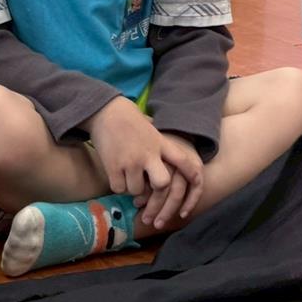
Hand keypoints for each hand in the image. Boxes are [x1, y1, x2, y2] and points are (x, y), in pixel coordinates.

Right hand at [84, 98, 202, 223]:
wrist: (104, 110)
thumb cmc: (128, 118)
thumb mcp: (150, 126)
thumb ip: (160, 141)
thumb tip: (170, 153)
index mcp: (159, 142)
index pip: (183, 160)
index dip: (192, 174)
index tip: (196, 183)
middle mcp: (147, 154)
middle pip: (162, 184)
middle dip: (157, 190)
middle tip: (149, 185)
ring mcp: (130, 161)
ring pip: (137, 190)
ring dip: (133, 188)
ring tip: (128, 176)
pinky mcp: (113, 166)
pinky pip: (119, 188)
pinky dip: (118, 185)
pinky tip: (116, 175)